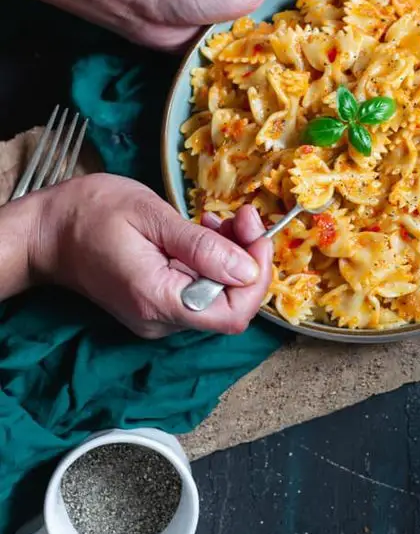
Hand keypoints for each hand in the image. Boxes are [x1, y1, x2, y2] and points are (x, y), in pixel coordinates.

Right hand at [28, 173, 272, 338]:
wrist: (48, 231)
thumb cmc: (92, 213)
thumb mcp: (151, 216)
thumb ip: (201, 247)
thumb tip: (248, 269)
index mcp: (158, 300)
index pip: (232, 314)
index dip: (257, 275)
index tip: (255, 230)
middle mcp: (160, 320)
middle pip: (229, 304)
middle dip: (246, 257)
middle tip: (239, 216)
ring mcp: (158, 317)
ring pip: (217, 295)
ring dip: (229, 256)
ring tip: (212, 221)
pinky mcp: (156, 306)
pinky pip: (199, 289)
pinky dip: (210, 261)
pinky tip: (200, 233)